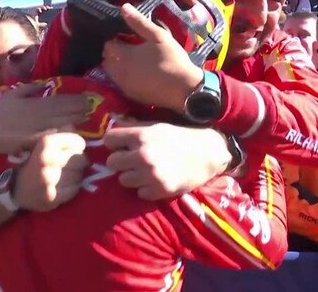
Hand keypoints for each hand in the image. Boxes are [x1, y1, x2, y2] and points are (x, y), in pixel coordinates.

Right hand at [0, 84, 87, 154]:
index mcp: (35, 101)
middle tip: (95, 106)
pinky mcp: (34, 139)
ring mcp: (37, 125)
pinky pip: (52, 135)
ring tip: (89, 116)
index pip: (60, 99)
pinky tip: (74, 133)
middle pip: (64, 109)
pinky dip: (63, 133)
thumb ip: (28, 88)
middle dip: (80, 107)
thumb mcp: (12, 95)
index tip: (89, 98)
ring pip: (61, 120)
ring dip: (76, 119)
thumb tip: (41, 82)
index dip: (75, 99)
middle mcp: (39, 111)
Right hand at [15, 132, 87, 211]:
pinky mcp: (52, 196)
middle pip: (81, 159)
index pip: (78, 142)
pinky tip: (62, 187)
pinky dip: (72, 189)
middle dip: (78, 162)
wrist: (15, 188)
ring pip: (79, 175)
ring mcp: (49, 179)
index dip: (77, 147)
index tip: (72, 150)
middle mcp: (47, 159)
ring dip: (76, 176)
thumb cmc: (33, 161)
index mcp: (46, 143)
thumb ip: (60, 133)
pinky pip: (74, 190)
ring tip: (65, 176)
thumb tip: (74, 127)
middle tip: (69, 165)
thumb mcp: (43, 143)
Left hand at [103, 3, 202, 112]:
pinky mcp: (130, 95)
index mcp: (123, 55)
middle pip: (106, 58)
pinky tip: (137, 73)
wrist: (184, 89)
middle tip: (130, 47)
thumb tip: (123, 7)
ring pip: (111, 72)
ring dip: (117, 64)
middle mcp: (118, 71)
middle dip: (114, 52)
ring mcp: (123, 85)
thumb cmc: (172, 59)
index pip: (108, 44)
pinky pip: (119, 83)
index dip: (116, 39)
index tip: (127, 37)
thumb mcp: (158, 36)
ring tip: (134, 60)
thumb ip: (139, 22)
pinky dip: (123, 77)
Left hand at [104, 122, 231, 199]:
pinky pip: (139, 193)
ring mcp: (151, 175)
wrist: (209, 154)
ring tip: (144, 172)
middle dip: (120, 161)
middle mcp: (143, 155)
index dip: (114, 143)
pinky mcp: (159, 191)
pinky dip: (145, 189)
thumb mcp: (157, 126)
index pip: (109, 140)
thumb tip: (112, 123)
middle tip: (131, 161)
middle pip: (112, 162)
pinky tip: (155, 181)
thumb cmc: (181, 137)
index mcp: (142, 136)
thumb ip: (134, 127)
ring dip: (132, 176)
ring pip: (123, 180)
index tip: (121, 145)